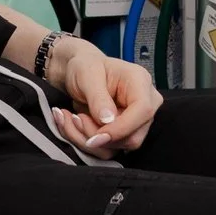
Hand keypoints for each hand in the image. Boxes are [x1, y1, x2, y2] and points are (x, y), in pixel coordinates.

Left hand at [48, 38, 161, 155]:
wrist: (79, 72)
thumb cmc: (86, 66)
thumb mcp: (87, 74)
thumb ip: (98, 97)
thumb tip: (108, 121)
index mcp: (140, 82)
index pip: (143, 111)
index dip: (121, 128)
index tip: (96, 136)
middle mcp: (144, 104)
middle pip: (132, 137)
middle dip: (99, 134)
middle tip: (75, 118)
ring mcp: (136, 121)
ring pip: (119, 146)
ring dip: (89, 138)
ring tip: (71, 118)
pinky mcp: (124, 133)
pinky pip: (108, 148)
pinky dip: (87, 141)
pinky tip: (74, 124)